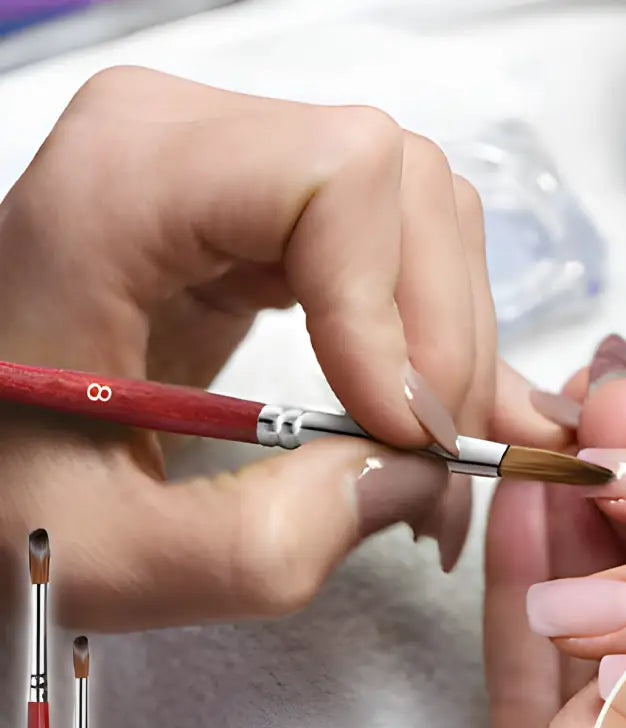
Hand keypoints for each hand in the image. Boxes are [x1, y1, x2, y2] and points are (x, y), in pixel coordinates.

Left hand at [0, 67, 565, 629]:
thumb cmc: (7, 479)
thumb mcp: (110, 556)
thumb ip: (262, 544)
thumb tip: (414, 480)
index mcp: (121, 185)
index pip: (337, 178)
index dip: (392, 309)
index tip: (396, 433)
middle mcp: (187, 140)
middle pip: (403, 190)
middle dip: (441, 344)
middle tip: (430, 470)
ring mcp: (237, 167)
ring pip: (421, 215)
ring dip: (447, 344)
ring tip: (422, 456)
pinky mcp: (269, 214)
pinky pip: (398, 242)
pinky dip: (435, 332)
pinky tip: (438, 413)